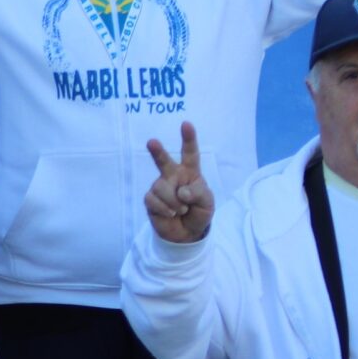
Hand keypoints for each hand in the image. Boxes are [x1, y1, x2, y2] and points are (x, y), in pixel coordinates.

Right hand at [143, 122, 212, 244]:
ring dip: (173, 202)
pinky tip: (170, 213)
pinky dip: (165, 209)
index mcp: (190, 172)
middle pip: (163, 161)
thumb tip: (181, 191)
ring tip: (180, 210)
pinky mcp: (150, 199)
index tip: (186, 124)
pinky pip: (154, 200)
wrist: (186, 234)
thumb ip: (198, 193)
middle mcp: (173, 176)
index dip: (188, 139)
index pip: (190, 154)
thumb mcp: (207, 203)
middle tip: (151, 142)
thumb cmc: (199, 213)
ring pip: (161, 188)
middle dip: (157, 151)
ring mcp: (160, 187)